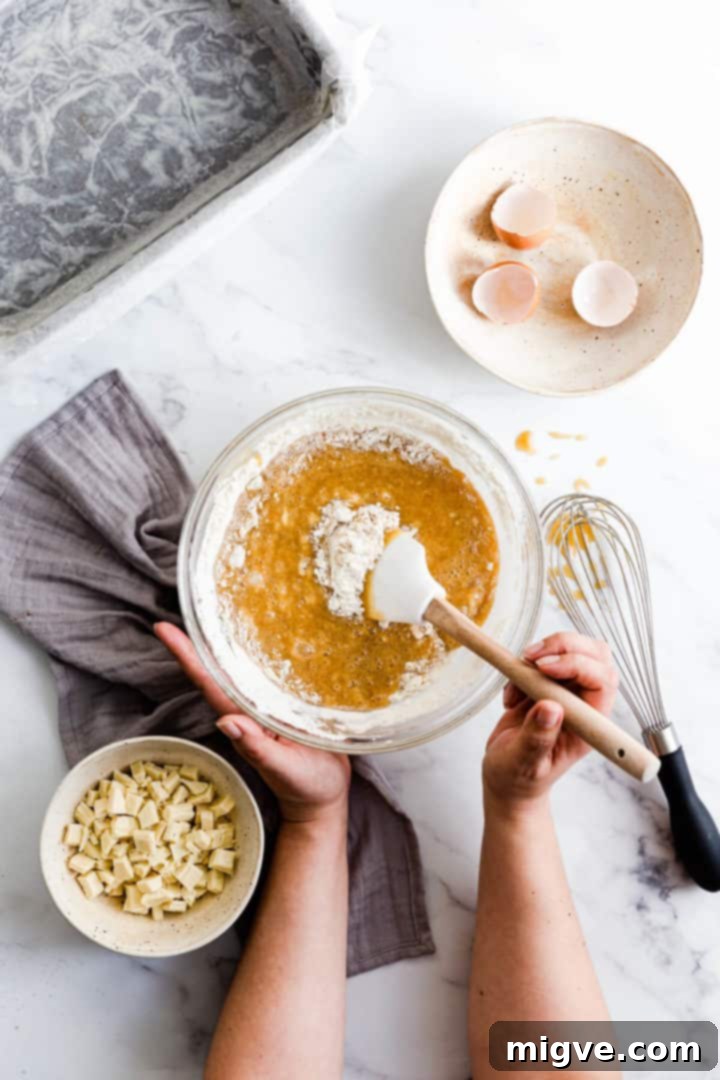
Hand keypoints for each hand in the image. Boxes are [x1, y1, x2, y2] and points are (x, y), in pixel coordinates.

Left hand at [154, 623, 350, 824]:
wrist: (324, 799)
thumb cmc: (305, 787)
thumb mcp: (284, 769)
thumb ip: (257, 748)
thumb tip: (225, 722)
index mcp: (245, 720)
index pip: (209, 682)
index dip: (187, 655)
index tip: (162, 628)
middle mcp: (250, 708)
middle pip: (220, 667)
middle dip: (200, 637)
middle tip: (188, 604)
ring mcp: (267, 706)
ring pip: (242, 667)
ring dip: (228, 640)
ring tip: (217, 608)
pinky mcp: (287, 704)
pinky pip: (269, 672)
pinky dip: (262, 651)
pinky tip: (266, 631)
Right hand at [482, 633, 618, 816]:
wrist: (506, 778)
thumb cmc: (519, 779)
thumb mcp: (524, 763)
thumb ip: (537, 738)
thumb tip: (550, 709)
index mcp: (590, 726)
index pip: (602, 680)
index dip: (577, 665)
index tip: (543, 667)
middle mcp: (584, 705)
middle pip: (595, 655)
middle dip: (563, 646)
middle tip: (531, 657)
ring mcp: (567, 694)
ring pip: (572, 650)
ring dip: (540, 656)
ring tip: (516, 683)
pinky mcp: (548, 687)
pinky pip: (542, 660)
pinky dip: (522, 670)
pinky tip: (511, 698)